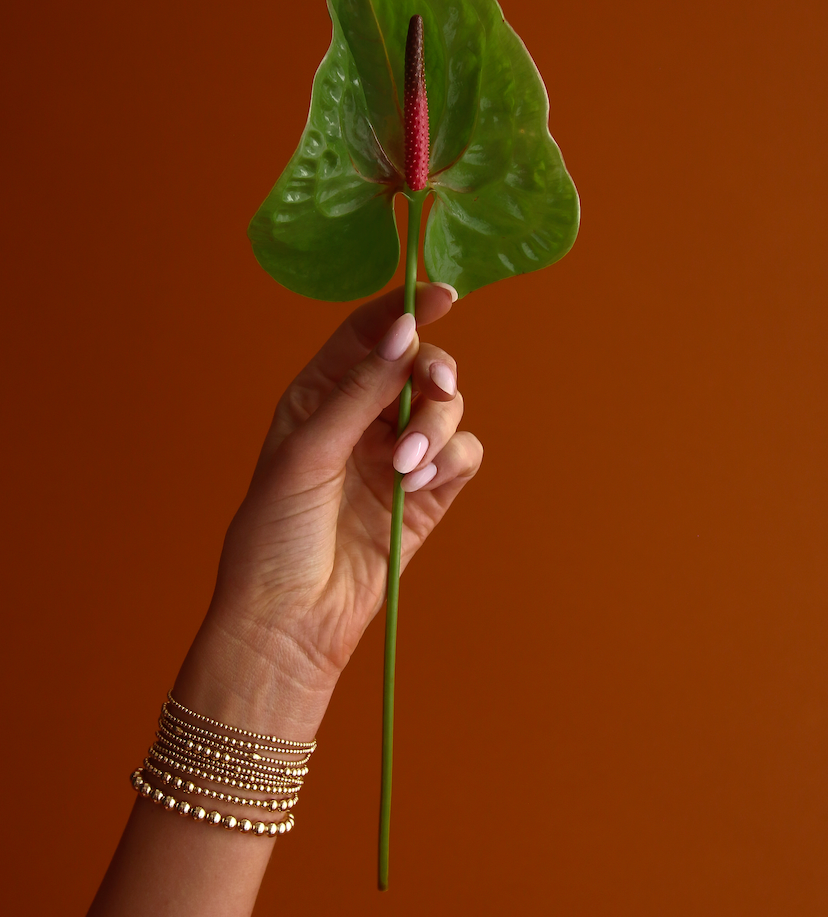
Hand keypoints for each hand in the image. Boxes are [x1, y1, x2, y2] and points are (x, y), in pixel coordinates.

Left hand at [176, 283, 482, 735]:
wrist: (289, 619)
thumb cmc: (274, 534)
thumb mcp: (307, 451)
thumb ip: (360, 391)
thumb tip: (404, 331)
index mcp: (319, 396)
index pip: (369, 334)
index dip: (406, 309)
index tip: (444, 297)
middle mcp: (362, 418)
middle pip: (420, 367)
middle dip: (434, 375)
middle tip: (434, 390)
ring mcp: (397, 456)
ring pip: (447, 409)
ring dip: (437, 428)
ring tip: (407, 467)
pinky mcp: (427, 495)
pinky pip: (463, 455)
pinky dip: (452, 460)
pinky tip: (421, 484)